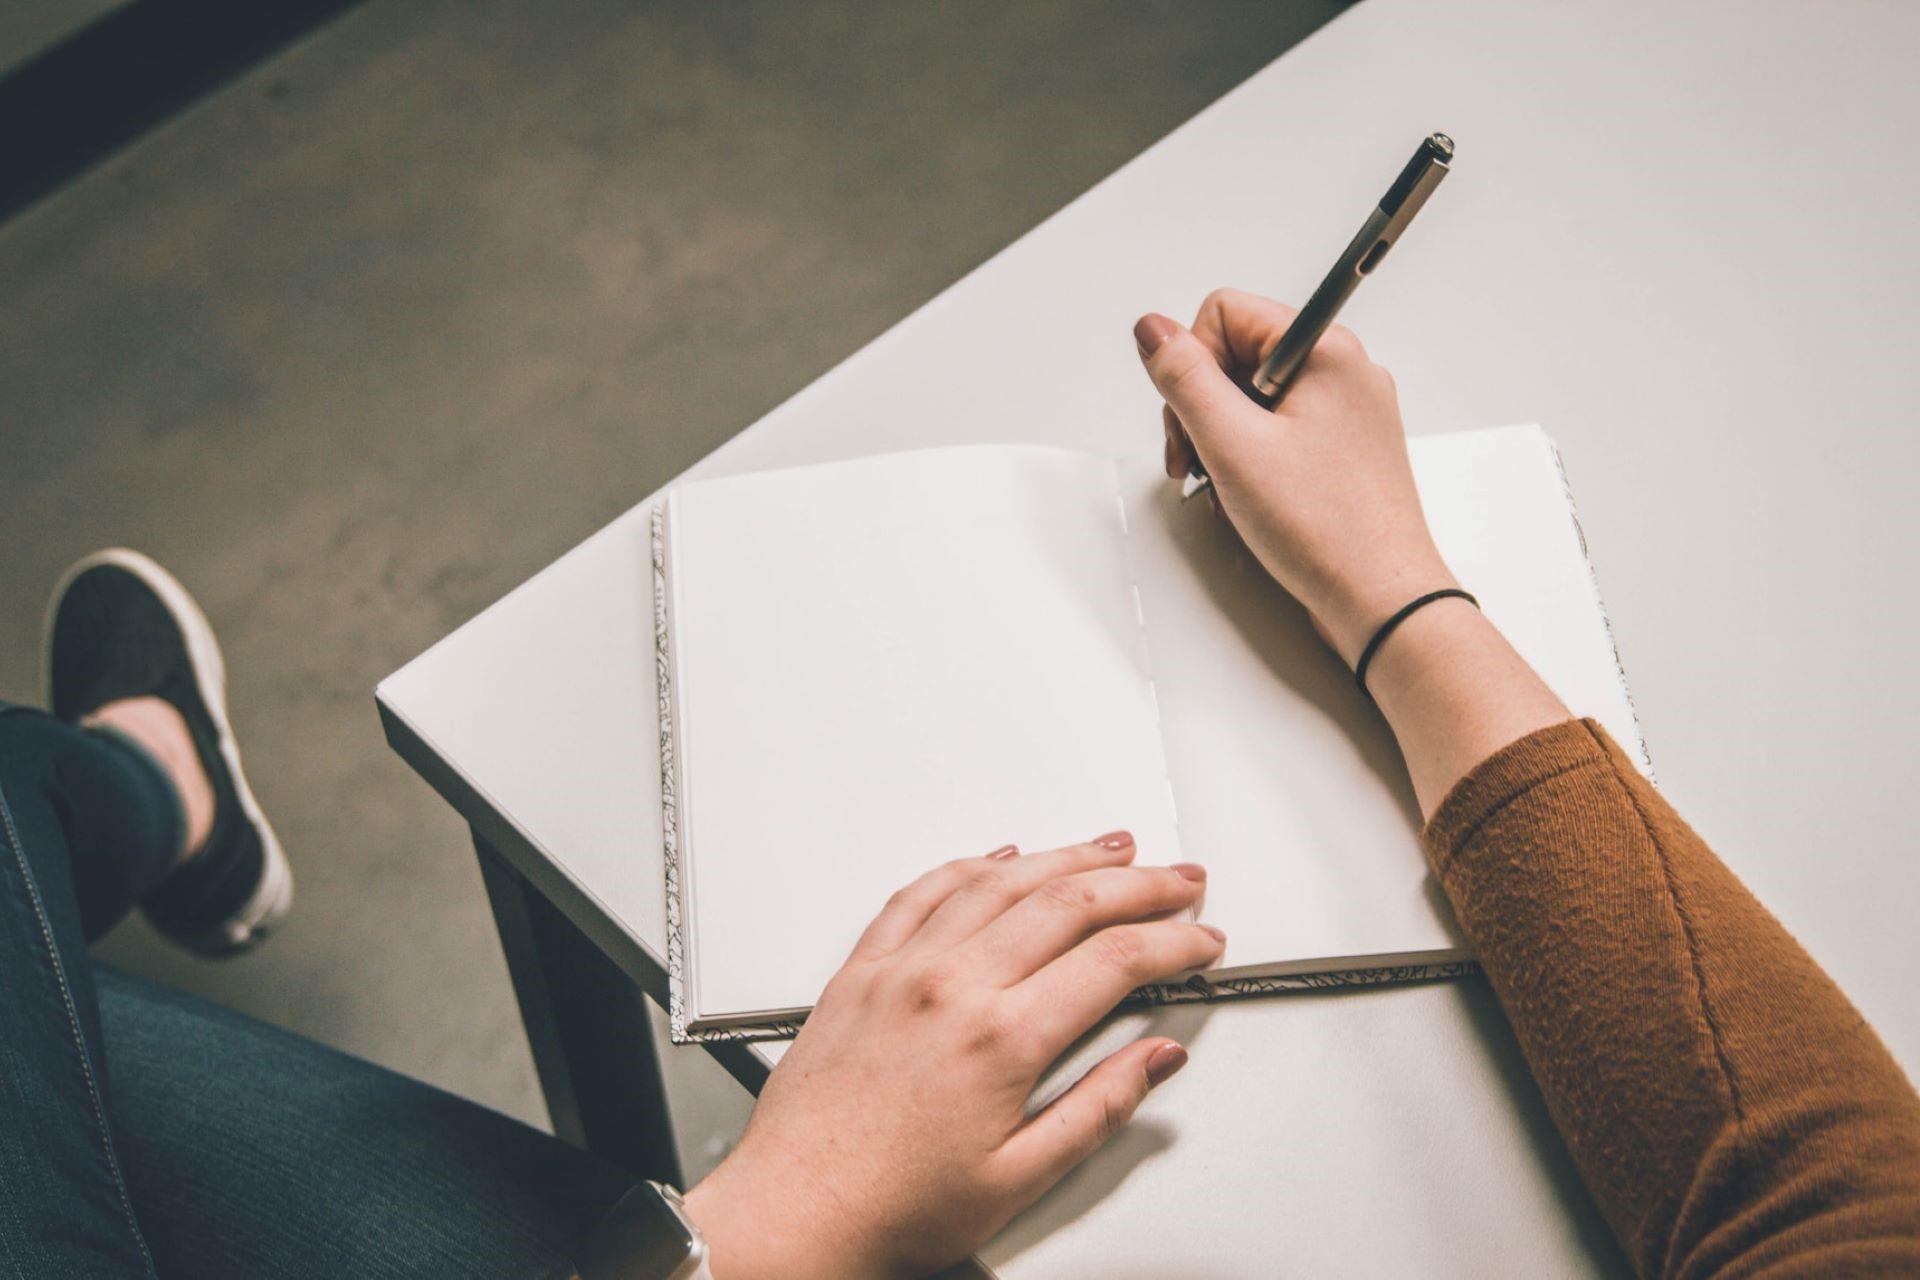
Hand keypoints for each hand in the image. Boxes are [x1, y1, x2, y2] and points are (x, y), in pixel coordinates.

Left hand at [683, 833, 1222, 1278]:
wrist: (793, 1210)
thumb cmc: (892, 1206)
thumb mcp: (1019, 1179)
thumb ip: (1098, 1109)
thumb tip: (1154, 1060)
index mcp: (999, 1039)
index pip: (1112, 961)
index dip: (1171, 942)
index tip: (1200, 940)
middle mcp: (949, 987)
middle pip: (1066, 903)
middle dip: (1139, 884)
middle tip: (1180, 879)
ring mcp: (901, 970)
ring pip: (998, 882)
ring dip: (1065, 857)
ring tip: (1111, 848)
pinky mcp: (861, 971)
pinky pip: (921, 893)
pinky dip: (969, 865)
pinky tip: (999, 857)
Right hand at [1137, 288, 1569, 812]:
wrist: (1382, 599)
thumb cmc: (1327, 529)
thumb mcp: (1232, 445)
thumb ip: (1184, 378)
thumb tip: (1152, 329)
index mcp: (1325, 351)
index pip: (1225, 313)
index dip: (1192, 364)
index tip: (1192, 418)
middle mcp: (1342, 371)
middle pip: (1237, 354)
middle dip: (1203, 406)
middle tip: (1199, 460)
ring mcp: (1346, 411)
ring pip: (1253, 397)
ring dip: (1222, 437)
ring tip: (1224, 485)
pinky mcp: (1342, 448)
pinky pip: (1278, 430)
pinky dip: (1251, 458)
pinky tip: (1248, 496)